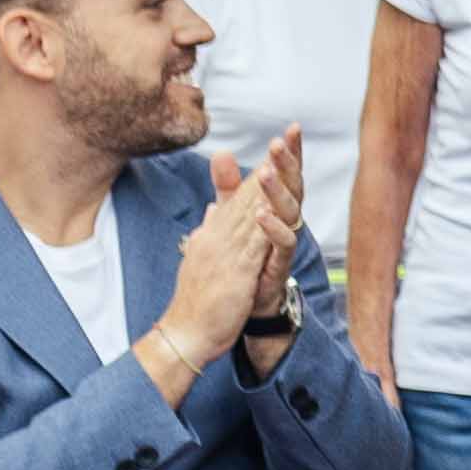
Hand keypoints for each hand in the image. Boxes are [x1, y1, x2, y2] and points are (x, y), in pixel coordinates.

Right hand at [150, 139, 300, 374]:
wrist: (184, 333)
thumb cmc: (198, 299)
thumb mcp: (205, 256)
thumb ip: (211, 229)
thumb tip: (215, 206)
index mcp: (212, 233)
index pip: (239, 196)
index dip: (261, 169)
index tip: (279, 146)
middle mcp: (216, 236)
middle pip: (246, 195)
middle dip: (268, 165)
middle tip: (286, 136)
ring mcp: (224, 253)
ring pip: (249, 212)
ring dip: (266, 185)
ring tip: (281, 158)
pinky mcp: (234, 273)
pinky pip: (253, 245)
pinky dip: (266, 224)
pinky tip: (279, 208)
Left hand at [238, 130, 306, 323]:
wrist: (236, 303)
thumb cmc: (240, 256)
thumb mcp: (230, 215)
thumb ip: (228, 186)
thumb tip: (222, 153)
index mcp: (274, 207)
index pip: (285, 174)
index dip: (290, 153)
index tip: (293, 128)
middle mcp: (284, 221)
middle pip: (293, 187)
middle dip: (287, 164)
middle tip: (278, 143)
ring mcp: (283, 243)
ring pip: (290, 212)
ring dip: (278, 191)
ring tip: (265, 172)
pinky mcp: (278, 264)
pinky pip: (283, 244)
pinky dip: (273, 229)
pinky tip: (261, 215)